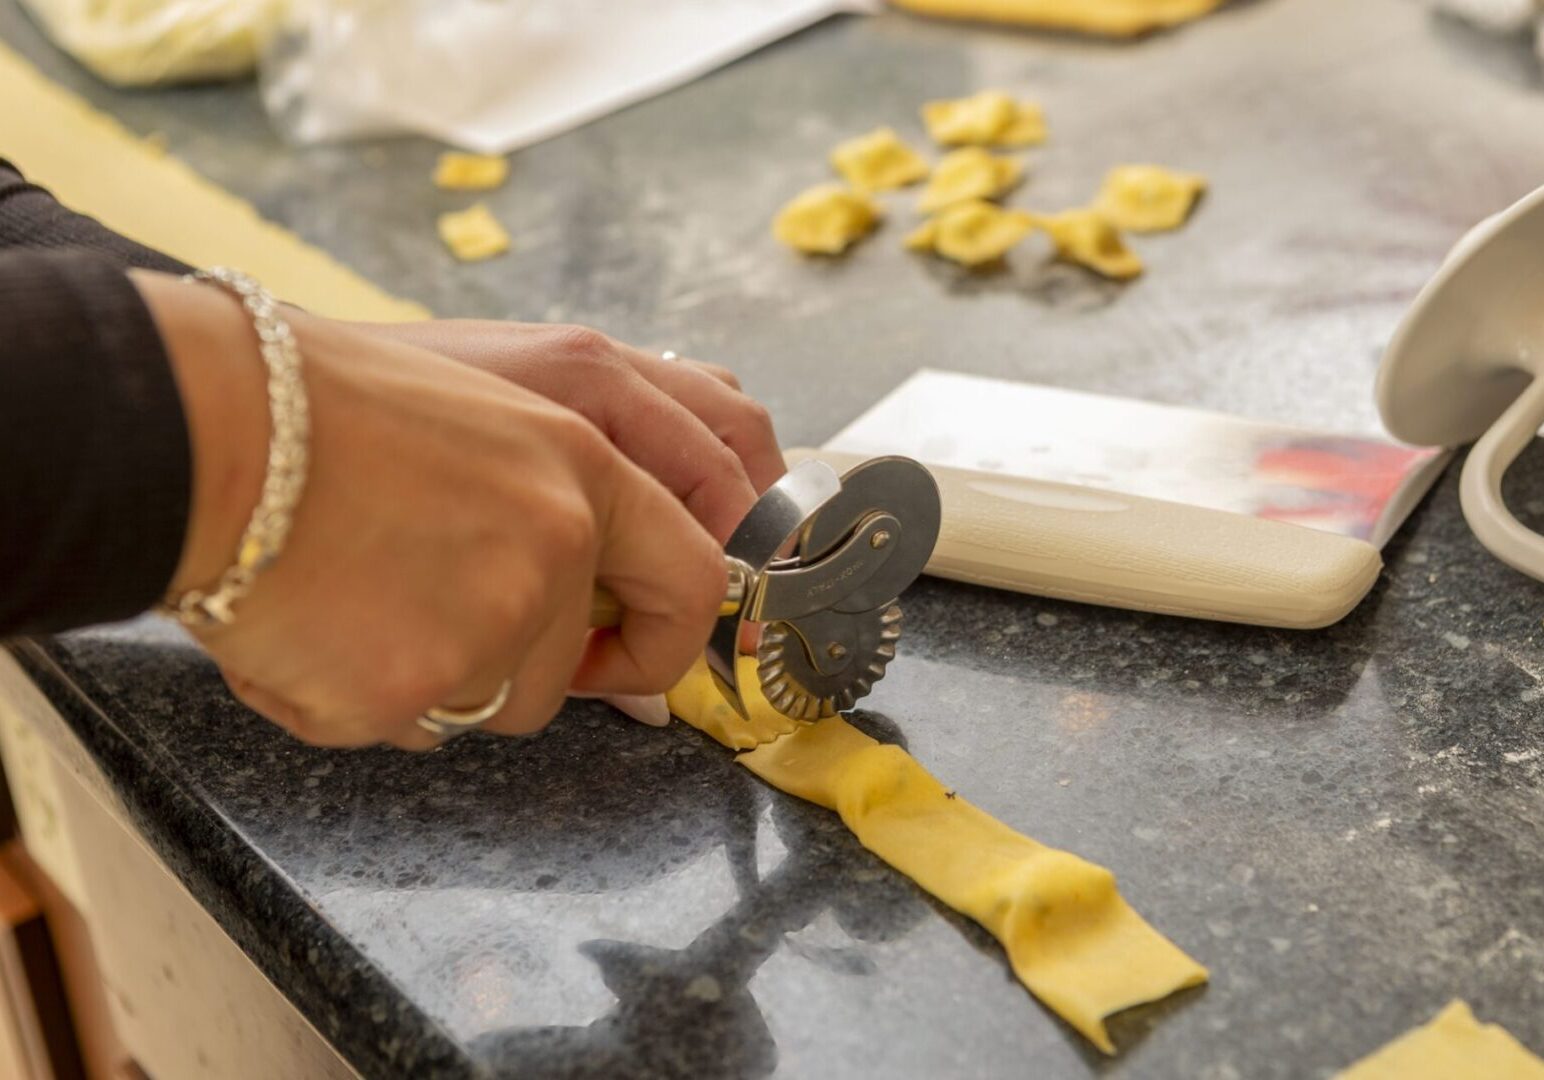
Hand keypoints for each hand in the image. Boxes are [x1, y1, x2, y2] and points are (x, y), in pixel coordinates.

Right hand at [135, 272, 725, 748]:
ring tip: (355, 601)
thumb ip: (555, 504)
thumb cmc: (320, 410)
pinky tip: (316, 628)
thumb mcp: (479, 417)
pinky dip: (363, 698)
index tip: (618, 653)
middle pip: (566, 673)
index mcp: (579, 463)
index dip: (662, 639)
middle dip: (512, 671)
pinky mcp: (420, 686)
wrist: (205, 427)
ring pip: (493, 707)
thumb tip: (597, 605)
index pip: (693, 579)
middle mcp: (556, 541)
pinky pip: (413, 727)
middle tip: (432, 628)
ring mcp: (494, 619)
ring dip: (434, 680)